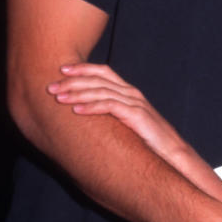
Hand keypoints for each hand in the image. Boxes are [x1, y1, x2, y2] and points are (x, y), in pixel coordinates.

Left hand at [47, 63, 186, 165]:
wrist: (171, 153)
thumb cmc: (147, 140)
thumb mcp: (127, 122)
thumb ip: (111, 114)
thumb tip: (86, 114)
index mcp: (128, 91)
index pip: (103, 71)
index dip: (82, 68)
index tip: (61, 70)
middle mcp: (131, 93)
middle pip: (98, 79)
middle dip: (72, 81)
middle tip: (50, 86)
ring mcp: (134, 103)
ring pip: (101, 91)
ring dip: (77, 93)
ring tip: (58, 98)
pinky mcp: (136, 116)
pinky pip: (110, 106)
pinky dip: (91, 106)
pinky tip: (76, 110)